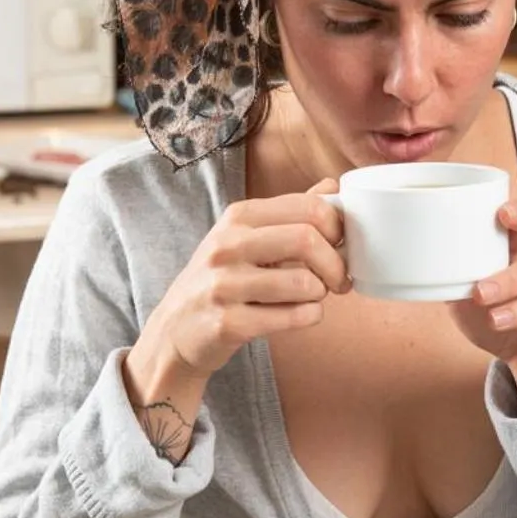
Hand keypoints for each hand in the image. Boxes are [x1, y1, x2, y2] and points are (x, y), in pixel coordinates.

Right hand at [125, 181, 347, 414]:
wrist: (176, 329)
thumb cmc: (221, 279)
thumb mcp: (246, 236)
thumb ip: (291, 212)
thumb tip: (333, 187)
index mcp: (239, 217)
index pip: (308, 207)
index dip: (337, 227)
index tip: (340, 245)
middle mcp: (227, 245)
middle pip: (307, 239)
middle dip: (335, 264)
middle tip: (338, 280)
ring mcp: (224, 285)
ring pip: (304, 284)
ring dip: (320, 294)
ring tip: (311, 297)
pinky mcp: (228, 323)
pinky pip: (292, 317)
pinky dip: (309, 316)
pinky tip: (301, 314)